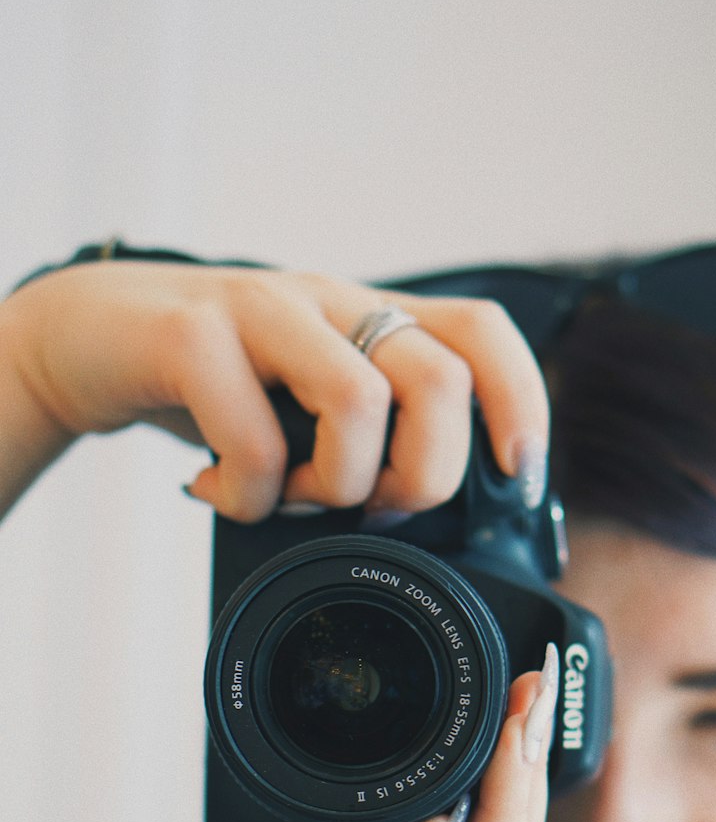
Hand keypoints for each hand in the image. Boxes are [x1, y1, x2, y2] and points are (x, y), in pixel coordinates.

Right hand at [0, 255, 547, 520]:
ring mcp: (262, 310)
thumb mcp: (306, 405)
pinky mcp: (191, 333)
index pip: (481, 334)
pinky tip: (220, 491)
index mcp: (370, 322)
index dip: (520, 405)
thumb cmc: (214, 384)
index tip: (516, 480)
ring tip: (291, 499)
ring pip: (360, 400)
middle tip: (375, 511)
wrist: (89, 336)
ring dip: (335, 484)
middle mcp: (330, 304)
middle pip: (440, 379)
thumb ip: (368, 437)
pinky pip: (253, 434)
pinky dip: (247, 494)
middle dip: (424, 476)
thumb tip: (431, 518)